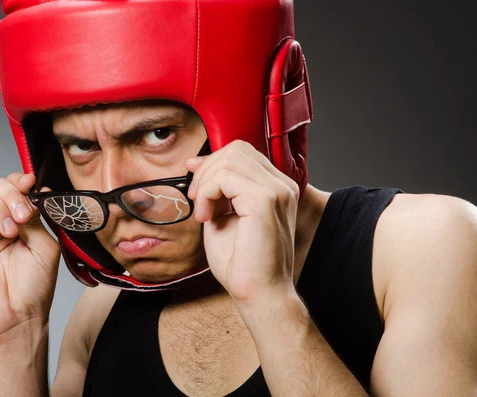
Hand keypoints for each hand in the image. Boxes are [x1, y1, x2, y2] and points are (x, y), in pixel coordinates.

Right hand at [0, 173, 59, 344]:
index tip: (30, 183)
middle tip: (23, 216)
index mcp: (21, 220)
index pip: (15, 187)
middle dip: (11, 194)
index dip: (20, 181)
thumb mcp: (46, 245)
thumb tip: (36, 190)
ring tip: (10, 231)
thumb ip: (38, 217)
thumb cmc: (34, 286)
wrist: (17, 316)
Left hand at [185, 140, 298, 304]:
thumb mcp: (222, 215)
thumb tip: (195, 162)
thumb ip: (214, 189)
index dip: (213, 162)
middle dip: (207, 169)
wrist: (259, 294)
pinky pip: (226, 177)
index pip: (242, 153)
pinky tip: (207, 218)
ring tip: (203, 211)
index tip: (194, 183)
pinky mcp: (265, 200)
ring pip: (231, 158)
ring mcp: (277, 190)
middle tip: (197, 200)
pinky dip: (208, 193)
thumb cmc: (242, 263)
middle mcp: (282, 184)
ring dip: (206, 182)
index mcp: (276, 187)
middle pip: (237, 149)